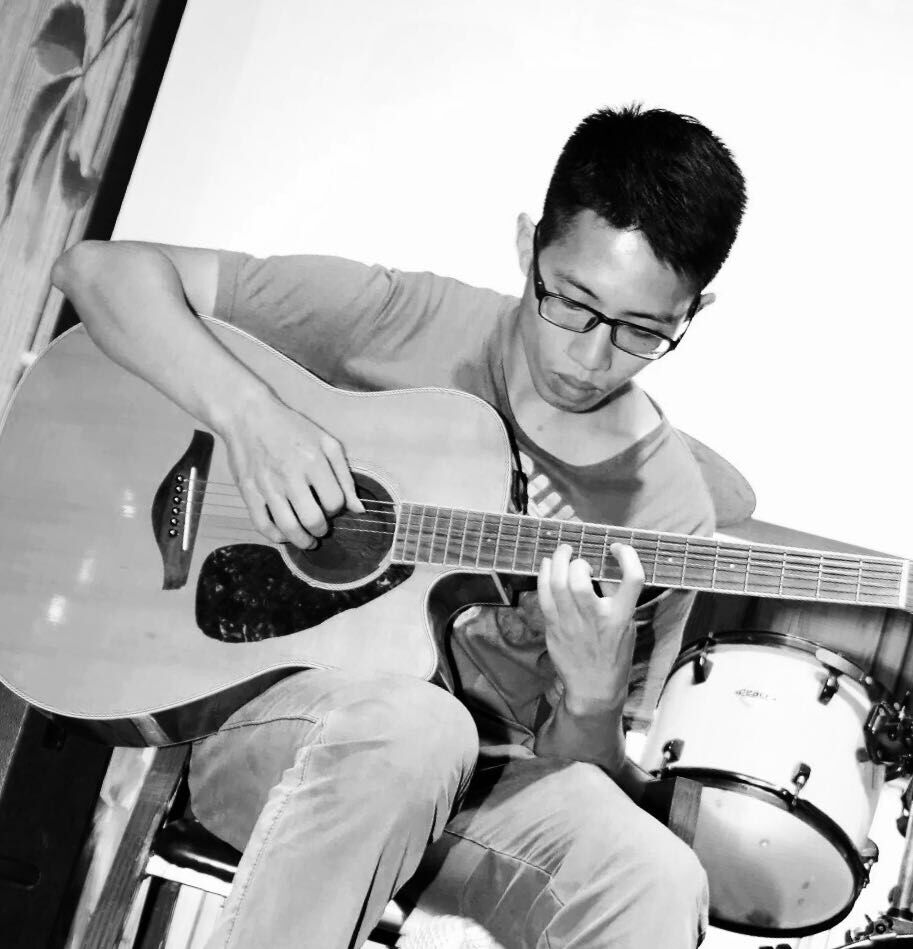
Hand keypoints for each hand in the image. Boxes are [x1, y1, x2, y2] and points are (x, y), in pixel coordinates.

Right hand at [220, 392, 363, 547]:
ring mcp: (267, 484)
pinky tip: (284, 535)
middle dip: (322, 530)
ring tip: (308, 540)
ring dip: (302, 541)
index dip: (337, 510)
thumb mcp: (326, 443)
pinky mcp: (248, 491)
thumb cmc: (292, 428)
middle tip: (322, 528)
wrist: (249, 416)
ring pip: (288, 528)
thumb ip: (345, 477)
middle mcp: (290, 474)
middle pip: (313, 520)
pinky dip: (275, 537)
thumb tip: (359, 509)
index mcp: (314, 461)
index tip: (332, 507)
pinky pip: (262, 524)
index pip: (335, 502)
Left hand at [538, 542, 644, 711]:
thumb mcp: (627, 626)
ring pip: (557, 583)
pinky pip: (544, 594)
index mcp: (622, 616)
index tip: (618, 548)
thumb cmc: (613, 656)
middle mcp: (597, 618)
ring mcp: (572, 623)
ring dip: (557, 561)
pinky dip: (543, 574)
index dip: (628, 556)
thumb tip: (603, 567)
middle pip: (580, 578)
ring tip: (562, 553)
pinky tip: (547, 566)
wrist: (594, 688)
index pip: (633, 578)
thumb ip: (617, 599)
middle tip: (577, 556)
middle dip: (577, 561)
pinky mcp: (554, 627)